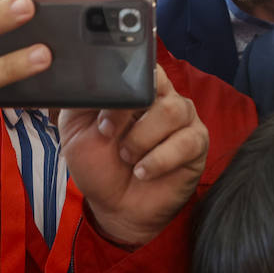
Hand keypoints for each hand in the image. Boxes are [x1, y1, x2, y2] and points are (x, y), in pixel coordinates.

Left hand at [57, 64, 205, 246]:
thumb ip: (83, 99)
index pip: (139, 66)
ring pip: (172, 111)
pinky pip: (186, 141)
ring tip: (127, 158)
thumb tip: (91, 78)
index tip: (101, 118)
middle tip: (109, 136)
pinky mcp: (197, 143)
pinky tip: (144, 171)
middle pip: (158, 84)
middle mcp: (163, 97)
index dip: (120, 87)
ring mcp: (183, 119)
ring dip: (142, 139)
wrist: (115, 206)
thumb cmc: (99, 164)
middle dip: (128, 115)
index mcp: (136, 88)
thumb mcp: (76, 129)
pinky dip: (159, 159)